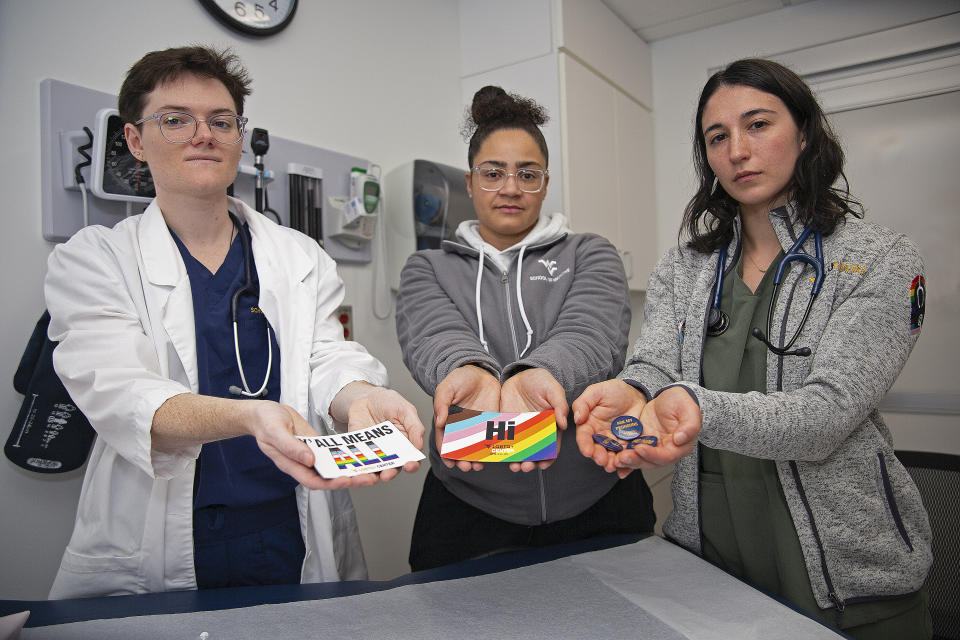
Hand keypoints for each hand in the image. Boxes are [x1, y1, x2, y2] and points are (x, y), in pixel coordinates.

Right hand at [248, 401, 379, 489]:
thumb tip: (309, 460)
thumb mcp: (275, 431)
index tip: (347, 480)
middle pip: (328, 478)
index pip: (314, 481)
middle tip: (369, 478)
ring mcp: (310, 455)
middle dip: (349, 479)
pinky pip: (332, 454)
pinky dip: (345, 455)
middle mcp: (302, 463)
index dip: (331, 483)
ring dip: (350, 469)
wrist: (263, 413)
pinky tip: (359, 454)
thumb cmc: (265, 422)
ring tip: (370, 469)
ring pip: (333, 467)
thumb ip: (290, 447)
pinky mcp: (315, 445)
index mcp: (291, 464)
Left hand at [345, 386, 426, 481]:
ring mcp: (374, 453)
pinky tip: (353, 471)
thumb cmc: (389, 403)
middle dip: (390, 473)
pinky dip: (355, 468)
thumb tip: (420, 446)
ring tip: (368, 477)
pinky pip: (357, 462)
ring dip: (371, 476)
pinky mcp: (358, 450)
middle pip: (392, 468)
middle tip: (386, 475)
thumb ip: (414, 427)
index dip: (412, 465)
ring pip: (374, 469)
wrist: (367, 397)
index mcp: (406, 444)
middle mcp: (391, 452)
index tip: (409, 465)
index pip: (411, 460)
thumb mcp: (405, 410)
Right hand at [434, 365, 500, 471]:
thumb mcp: (446, 388)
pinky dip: (491, 449)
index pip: (444, 440)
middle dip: (461, 460)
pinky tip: (493, 456)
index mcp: (447, 421)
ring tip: (477, 466)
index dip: (445, 452)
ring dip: (475, 459)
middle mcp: (461, 428)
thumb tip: (438, 421)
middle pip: (460, 449)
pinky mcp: (491, 424)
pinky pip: (491, 439)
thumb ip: (441, 403)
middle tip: (465, 467)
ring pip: (475, 448)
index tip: (448, 461)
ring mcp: (477, 427)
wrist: (481, 371)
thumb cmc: (460, 378)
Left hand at [500, 368, 567, 471]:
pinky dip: (502, 449)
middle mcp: (535, 432)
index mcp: (550, 426)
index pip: (551, 446)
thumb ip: (560, 405)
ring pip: (519, 451)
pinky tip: (500, 455)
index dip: (548, 457)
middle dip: (531, 463)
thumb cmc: (541, 381)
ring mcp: (520, 430)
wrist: (520, 374)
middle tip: (526, 467)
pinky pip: (504, 440)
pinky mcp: (506, 426)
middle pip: (534, 453)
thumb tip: (563, 423)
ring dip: (517, 461)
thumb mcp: (553, 390)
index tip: (543, 464)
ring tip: (514, 465)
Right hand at [572, 379, 645, 474]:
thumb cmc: (614, 390)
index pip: (584, 437)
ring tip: (613, 465)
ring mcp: (614, 442)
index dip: (584, 444)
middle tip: (602, 461)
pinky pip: (626, 456)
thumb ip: (583, 403)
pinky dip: (626, 464)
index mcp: (589, 424)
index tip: (587, 451)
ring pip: (611, 456)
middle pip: (596, 450)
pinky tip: (626, 469)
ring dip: (611, 463)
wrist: (636, 394)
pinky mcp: (628, 445)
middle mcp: (600, 436)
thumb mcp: (597, 392)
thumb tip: (577, 418)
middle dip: (598, 457)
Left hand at [612, 386, 699, 477]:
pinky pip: (631, 452)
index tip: (639, 448)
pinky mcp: (641, 442)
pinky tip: (612, 457)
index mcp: (680, 447)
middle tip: (622, 457)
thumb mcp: (689, 410)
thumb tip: (681, 438)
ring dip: (627, 461)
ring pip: (639, 459)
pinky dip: (622, 456)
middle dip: (635, 460)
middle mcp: (665, 451)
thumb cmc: (682, 403)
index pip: (666, 456)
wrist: (670, 398)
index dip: (653, 454)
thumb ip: (689, 425)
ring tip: (614, 459)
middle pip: (650, 462)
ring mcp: (652, 448)